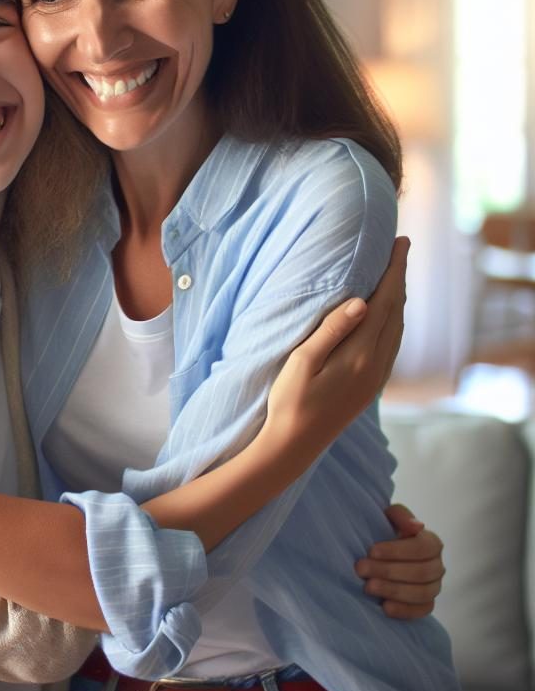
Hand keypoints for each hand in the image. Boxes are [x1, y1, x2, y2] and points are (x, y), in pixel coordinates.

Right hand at [264, 236, 407, 450]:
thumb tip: (362, 301)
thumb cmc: (288, 401)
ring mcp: (376, 379)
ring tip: (394, 275)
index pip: (384, 303)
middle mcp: (376, 366)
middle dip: (400, 279)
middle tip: (400, 249)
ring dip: (398, 299)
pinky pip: (391, 344)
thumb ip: (332, 330)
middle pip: (396, 313)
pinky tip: (385, 315)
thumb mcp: (302, 361)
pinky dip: (393, 320)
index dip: (394, 271)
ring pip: (397, 329)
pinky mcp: (371, 387)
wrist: (293, 446)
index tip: (401, 243)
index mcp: (360, 356)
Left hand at [356, 504, 444, 618]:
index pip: (423, 548)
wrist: (380, 551)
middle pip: (421, 572)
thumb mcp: (390, 517)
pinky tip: (385, 607)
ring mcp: (434, 587)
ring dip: (393, 591)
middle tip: (361, 569)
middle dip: (388, 571)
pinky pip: (421, 611)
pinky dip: (404, 610)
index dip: (397, 550)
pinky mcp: (426, 604)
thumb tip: (416, 526)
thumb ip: (401, 516)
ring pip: (422, 593)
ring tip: (368, 587)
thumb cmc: (385, 531)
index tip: (372, 551)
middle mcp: (437, 566)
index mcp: (432, 543)